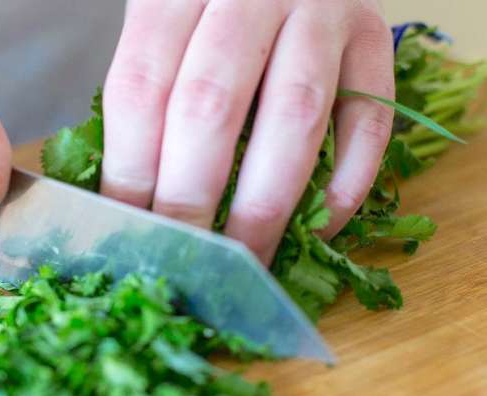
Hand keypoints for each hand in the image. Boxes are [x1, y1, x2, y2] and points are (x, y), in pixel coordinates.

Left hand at [102, 0, 393, 263]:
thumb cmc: (210, 5)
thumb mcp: (162, 24)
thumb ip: (147, 94)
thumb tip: (127, 201)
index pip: (140, 90)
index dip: (130, 171)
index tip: (129, 231)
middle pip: (210, 106)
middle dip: (191, 200)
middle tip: (182, 261)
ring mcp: (322, 9)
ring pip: (293, 115)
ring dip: (265, 205)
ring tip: (245, 260)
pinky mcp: (375, 35)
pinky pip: (369, 118)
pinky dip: (346, 182)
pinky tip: (320, 226)